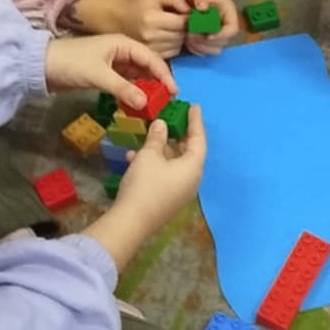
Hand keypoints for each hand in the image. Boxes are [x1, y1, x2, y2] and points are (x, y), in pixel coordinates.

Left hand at [43, 34, 175, 110]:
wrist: (41, 66)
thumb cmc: (71, 63)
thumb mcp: (98, 75)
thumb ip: (123, 88)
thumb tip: (146, 103)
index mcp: (122, 43)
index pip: (151, 58)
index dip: (164, 74)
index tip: (174, 91)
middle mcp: (121, 51)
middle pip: (146, 66)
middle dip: (157, 82)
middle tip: (167, 101)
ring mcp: (112, 63)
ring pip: (136, 76)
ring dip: (145, 89)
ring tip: (155, 105)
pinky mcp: (104, 74)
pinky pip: (125, 83)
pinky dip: (132, 92)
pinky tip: (137, 104)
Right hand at [102, 0, 191, 57]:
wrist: (117, 20)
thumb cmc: (139, 5)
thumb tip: (192, 11)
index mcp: (152, 19)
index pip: (182, 23)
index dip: (189, 18)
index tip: (188, 14)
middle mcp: (151, 36)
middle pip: (182, 35)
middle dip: (185, 28)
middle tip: (181, 21)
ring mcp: (150, 48)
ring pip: (179, 45)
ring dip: (180, 38)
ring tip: (173, 29)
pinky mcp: (150, 55)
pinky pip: (172, 53)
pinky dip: (174, 45)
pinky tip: (168, 37)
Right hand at [114, 108, 206, 229]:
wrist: (131, 222)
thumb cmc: (145, 184)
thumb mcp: (149, 155)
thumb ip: (157, 137)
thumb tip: (162, 124)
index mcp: (193, 168)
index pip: (199, 140)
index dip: (196, 122)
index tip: (193, 106)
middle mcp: (191, 180)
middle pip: (188, 152)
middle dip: (178, 135)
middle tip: (173, 118)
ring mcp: (179, 192)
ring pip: (174, 164)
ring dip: (161, 149)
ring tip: (150, 135)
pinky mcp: (166, 200)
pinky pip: (164, 175)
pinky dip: (153, 164)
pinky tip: (134, 156)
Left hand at [172, 0, 238, 55]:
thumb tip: (203, 7)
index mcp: (227, 10)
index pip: (233, 28)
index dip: (222, 35)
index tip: (207, 36)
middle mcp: (224, 24)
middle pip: (223, 42)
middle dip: (206, 42)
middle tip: (190, 34)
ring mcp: (216, 34)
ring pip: (214, 50)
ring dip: (200, 47)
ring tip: (187, 36)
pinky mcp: (207, 41)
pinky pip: (205, 52)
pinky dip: (195, 49)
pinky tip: (186, 40)